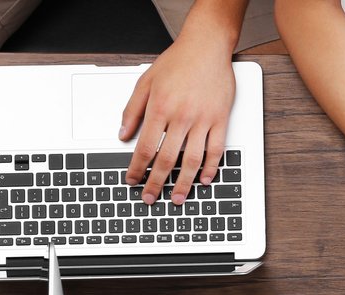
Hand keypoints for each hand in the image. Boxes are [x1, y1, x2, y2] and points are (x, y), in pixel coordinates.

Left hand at [121, 33, 236, 204]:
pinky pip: (216, 150)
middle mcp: (181, 116)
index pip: (145, 147)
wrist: (206, 46)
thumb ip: (132, 110)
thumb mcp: (145, 82)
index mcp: (160, 107)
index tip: (132, 181)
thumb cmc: (177, 62)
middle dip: (156, 182)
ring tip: (177, 198)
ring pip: (192, 160)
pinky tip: (205, 180)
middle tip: (150, 198)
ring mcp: (203, 120)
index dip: (137, 168)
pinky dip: (211, 168)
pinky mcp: (220, 120)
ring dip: (184, 183)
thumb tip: (123, 134)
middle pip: (167, 159)